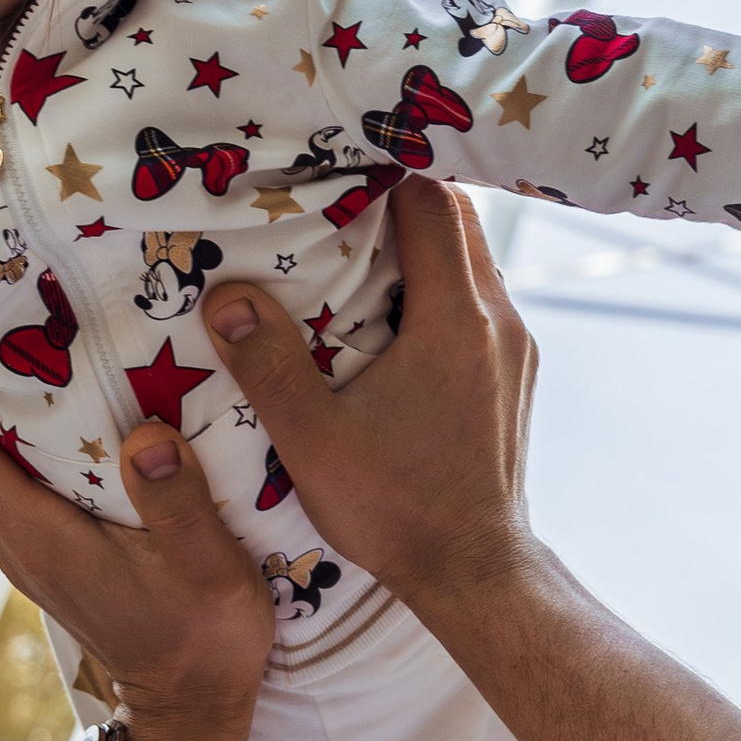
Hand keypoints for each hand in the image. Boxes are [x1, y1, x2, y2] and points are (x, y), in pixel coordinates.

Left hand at [0, 379, 271, 740]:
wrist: (195, 707)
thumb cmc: (204, 641)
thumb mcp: (204, 566)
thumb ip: (175, 500)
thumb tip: (147, 433)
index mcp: (37, 537)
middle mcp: (17, 541)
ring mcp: (31, 548)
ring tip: (31, 331)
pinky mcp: (53, 551)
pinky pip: (18, 478)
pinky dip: (27, 432)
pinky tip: (66, 397)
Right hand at [200, 177, 535, 614]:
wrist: (474, 575)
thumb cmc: (397, 510)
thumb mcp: (315, 441)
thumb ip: (268, 365)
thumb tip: (225, 296)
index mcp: (456, 319)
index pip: (430, 200)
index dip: (381, 170)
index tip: (328, 166)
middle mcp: (500, 321)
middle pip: (457, 219)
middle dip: (398, 198)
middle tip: (334, 200)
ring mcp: (515, 351)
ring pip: (471, 262)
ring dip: (419, 246)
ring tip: (354, 252)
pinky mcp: (513, 379)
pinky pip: (478, 303)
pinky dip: (437, 287)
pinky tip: (388, 316)